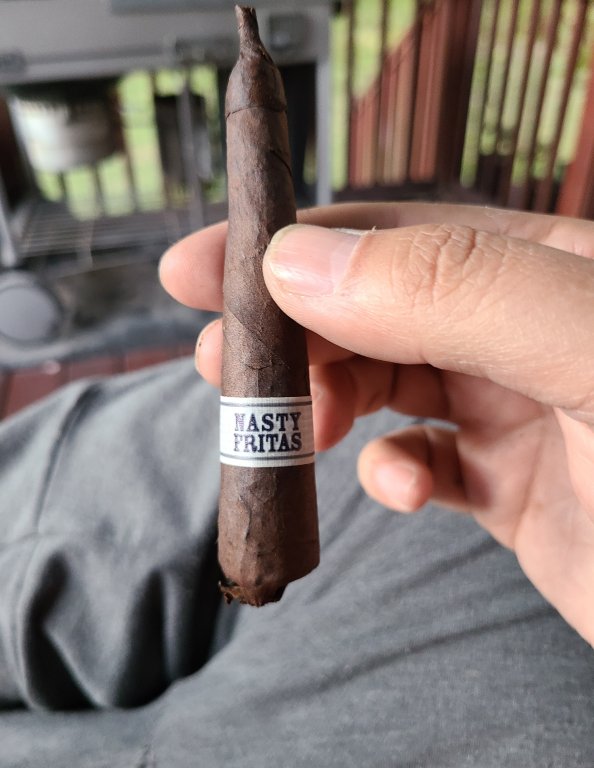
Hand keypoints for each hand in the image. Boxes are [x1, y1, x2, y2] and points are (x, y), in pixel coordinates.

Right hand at [160, 202, 593, 645]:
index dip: (293, 242)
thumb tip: (301, 263)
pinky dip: (394, 472)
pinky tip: (401, 488)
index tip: (203, 266)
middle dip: (292, 332)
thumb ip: (453, 291)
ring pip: (386, 383)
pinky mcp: (513, 487)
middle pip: (375, 309)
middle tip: (221, 363)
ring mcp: (519, 407)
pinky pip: (426, 462)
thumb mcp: (589, 353)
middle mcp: (527, 328)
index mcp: (549, 267)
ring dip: (329, 401)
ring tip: (292, 426)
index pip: (395, 231)